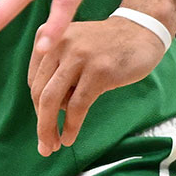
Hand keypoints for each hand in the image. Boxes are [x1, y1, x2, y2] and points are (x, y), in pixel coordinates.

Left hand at [30, 17, 168, 156]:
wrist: (140, 30)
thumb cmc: (104, 45)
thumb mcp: (71, 47)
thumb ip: (55, 71)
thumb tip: (43, 112)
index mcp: (45, 37)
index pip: (34, 81)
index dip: (37, 107)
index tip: (44, 124)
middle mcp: (57, 44)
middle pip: (39, 92)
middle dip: (40, 123)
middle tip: (44, 145)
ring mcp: (78, 57)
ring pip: (53, 100)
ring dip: (49, 128)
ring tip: (53, 145)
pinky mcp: (99, 71)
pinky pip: (77, 105)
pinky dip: (71, 125)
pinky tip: (69, 138)